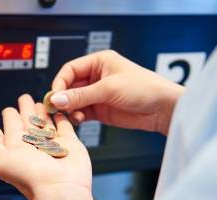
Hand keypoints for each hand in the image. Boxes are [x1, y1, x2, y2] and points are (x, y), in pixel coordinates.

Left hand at [0, 94, 92, 199]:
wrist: (59, 188)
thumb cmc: (30, 177)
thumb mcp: (0, 162)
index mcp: (17, 148)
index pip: (12, 127)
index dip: (10, 116)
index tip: (10, 109)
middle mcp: (34, 146)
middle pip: (28, 122)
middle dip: (26, 109)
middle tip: (25, 98)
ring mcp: (52, 144)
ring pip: (45, 123)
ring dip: (42, 112)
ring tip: (40, 102)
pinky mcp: (69, 143)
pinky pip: (65, 126)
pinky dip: (61, 118)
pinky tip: (58, 112)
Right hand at [51, 50, 183, 135]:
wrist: (162, 109)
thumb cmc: (144, 89)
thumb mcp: (109, 89)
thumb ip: (81, 95)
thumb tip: (57, 99)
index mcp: (99, 62)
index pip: (70, 70)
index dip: (60, 83)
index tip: (55, 96)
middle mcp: (96, 77)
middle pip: (70, 87)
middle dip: (63, 98)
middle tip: (57, 109)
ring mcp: (98, 94)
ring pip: (74, 101)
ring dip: (70, 109)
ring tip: (72, 116)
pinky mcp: (101, 110)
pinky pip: (82, 113)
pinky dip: (78, 117)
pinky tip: (79, 121)